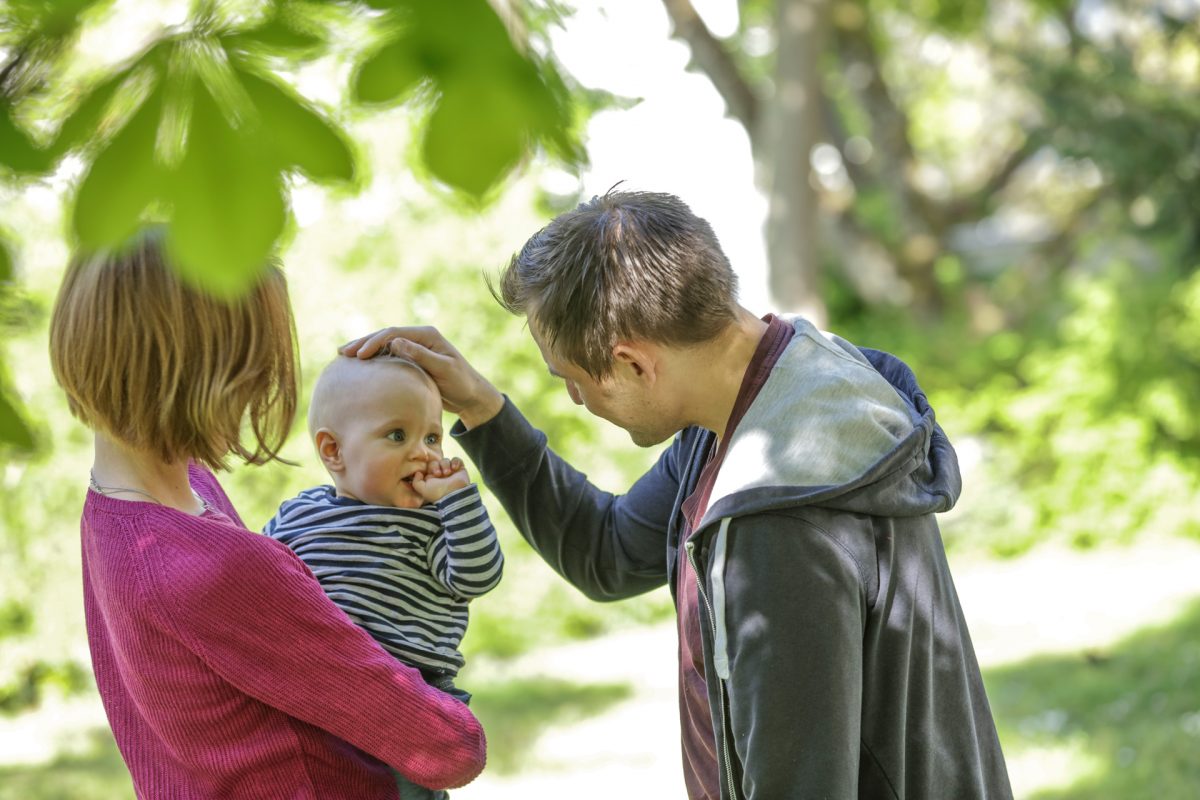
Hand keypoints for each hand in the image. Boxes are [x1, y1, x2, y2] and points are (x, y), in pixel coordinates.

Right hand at [340, 326, 504, 428]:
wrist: (471, 396)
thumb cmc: (461, 383)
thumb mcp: (444, 369)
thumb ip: (421, 355)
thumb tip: (395, 342)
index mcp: (427, 335)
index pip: (394, 333)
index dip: (374, 342)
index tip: (359, 355)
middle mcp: (419, 338)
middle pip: (385, 336)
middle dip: (363, 343)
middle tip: (343, 352)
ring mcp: (415, 348)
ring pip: (384, 345)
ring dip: (364, 349)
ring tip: (344, 355)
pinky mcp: (412, 360)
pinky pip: (388, 356)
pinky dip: (373, 358)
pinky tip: (358, 364)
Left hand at [411, 457, 469, 502]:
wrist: (453, 495)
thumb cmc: (437, 493)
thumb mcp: (422, 489)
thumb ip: (416, 482)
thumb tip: (418, 473)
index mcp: (433, 478)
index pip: (429, 466)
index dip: (431, 468)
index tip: (433, 474)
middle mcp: (441, 475)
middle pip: (437, 462)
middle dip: (437, 466)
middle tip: (439, 474)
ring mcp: (451, 472)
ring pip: (446, 460)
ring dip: (446, 465)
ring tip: (447, 473)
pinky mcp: (460, 470)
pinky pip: (457, 460)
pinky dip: (455, 462)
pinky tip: (454, 468)